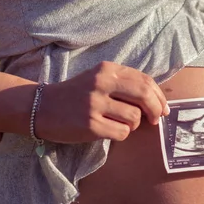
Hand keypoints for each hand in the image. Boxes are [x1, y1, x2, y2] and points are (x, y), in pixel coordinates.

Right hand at [36, 62, 168, 142]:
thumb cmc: (76, 95)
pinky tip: (108, 131)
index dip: (159, 96)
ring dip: (132, 125)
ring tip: (118, 123)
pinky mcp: (90, 125)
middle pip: (144, 96)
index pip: (144, 80)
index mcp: (107, 69)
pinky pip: (122, 133)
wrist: (41, 107)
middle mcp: (101, 83)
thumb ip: (125, 84)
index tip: (163, 108)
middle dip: (156, 110)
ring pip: (134, 118)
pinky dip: (121, 134)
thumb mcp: (98, 79)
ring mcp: (94, 104)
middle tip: (155, 120)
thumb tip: (159, 102)